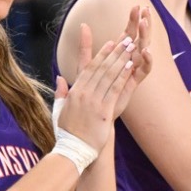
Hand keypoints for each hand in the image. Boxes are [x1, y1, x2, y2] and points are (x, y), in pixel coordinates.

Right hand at [57, 8, 150, 150]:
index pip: (89, 68)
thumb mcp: (59, 110)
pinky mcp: (103, 112)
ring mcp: (93, 101)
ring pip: (109, 75)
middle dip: (115, 52)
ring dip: (121, 59)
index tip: (110, 43)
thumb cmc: (66, 133)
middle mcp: (84, 93)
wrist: (73, 150)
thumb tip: (60, 78)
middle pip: (101, 68)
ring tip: (131, 48)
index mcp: (75, 92)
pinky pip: (114, 90)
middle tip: (126, 40)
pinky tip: (130, 67)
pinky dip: (122, 76)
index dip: (101, 54)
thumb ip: (61, 93)